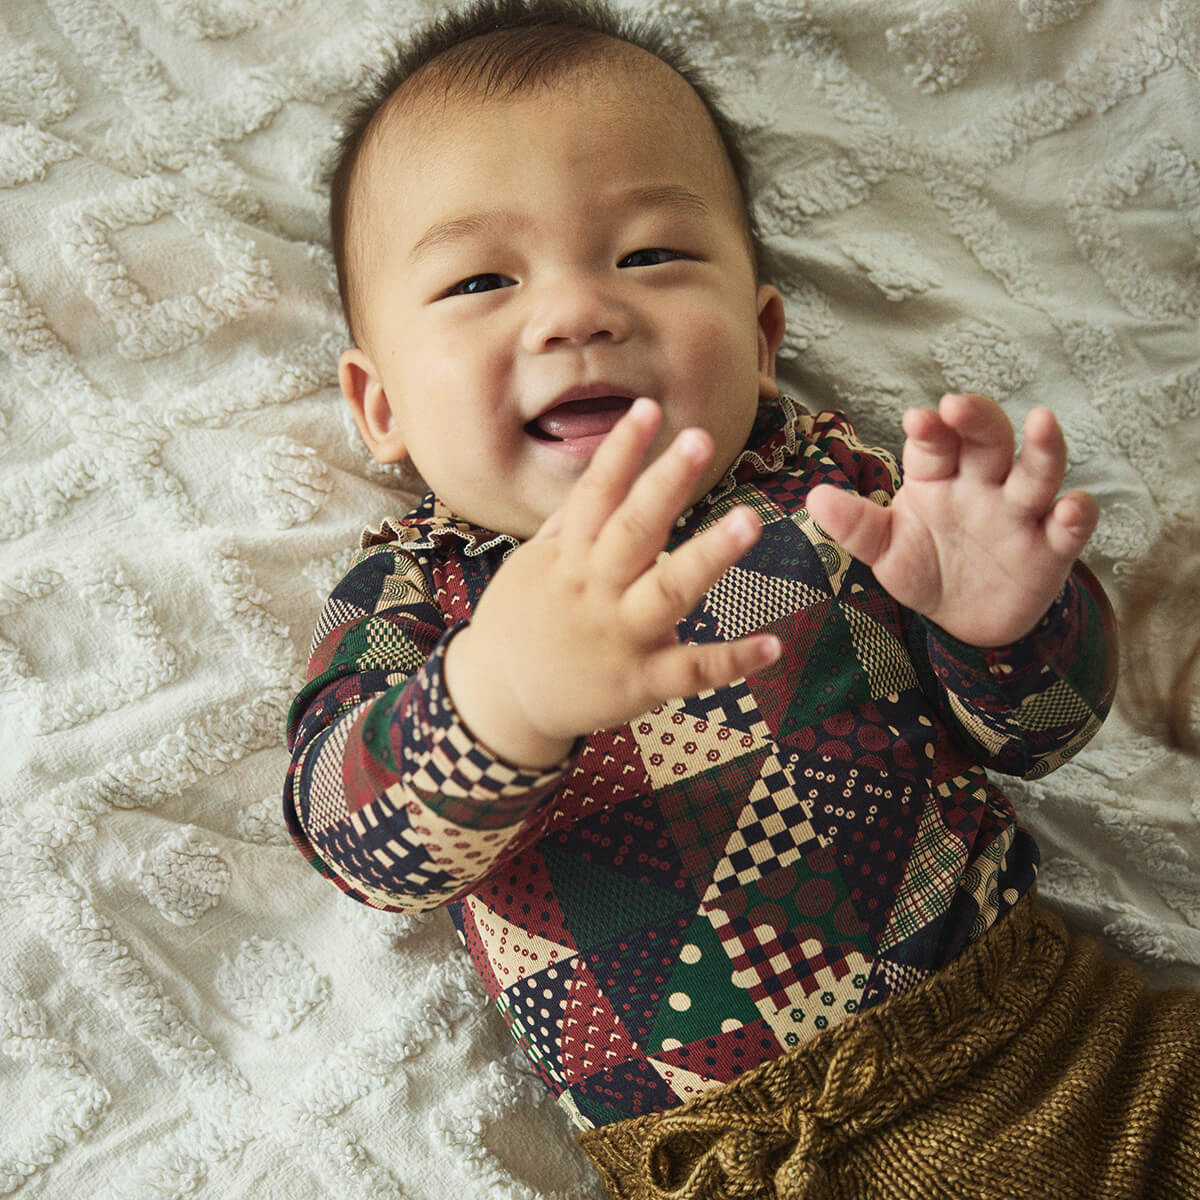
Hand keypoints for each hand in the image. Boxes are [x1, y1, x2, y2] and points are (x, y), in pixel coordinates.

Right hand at [444, 399, 781, 767]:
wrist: (501, 701)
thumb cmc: (522, 622)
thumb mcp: (532, 566)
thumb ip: (570, 524)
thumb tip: (602, 475)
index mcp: (568, 558)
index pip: (595, 494)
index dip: (622, 451)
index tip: (648, 407)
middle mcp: (594, 591)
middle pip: (632, 531)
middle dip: (665, 485)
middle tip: (700, 440)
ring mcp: (619, 637)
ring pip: (667, 592)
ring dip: (708, 556)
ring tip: (749, 522)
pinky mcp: (640, 683)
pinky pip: (691, 671)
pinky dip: (732, 659)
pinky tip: (773, 645)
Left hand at [805, 393, 1097, 646]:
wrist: (963, 623)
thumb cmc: (923, 569)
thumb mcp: (884, 552)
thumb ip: (856, 526)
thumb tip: (813, 499)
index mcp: (938, 478)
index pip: (934, 445)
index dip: (929, 429)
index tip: (918, 418)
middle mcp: (983, 485)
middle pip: (988, 441)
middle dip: (978, 419)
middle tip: (958, 405)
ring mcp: (1020, 513)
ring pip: (1037, 472)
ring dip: (1044, 447)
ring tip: (1043, 420)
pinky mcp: (1050, 548)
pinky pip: (1070, 526)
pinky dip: (1076, 515)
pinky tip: (1072, 507)